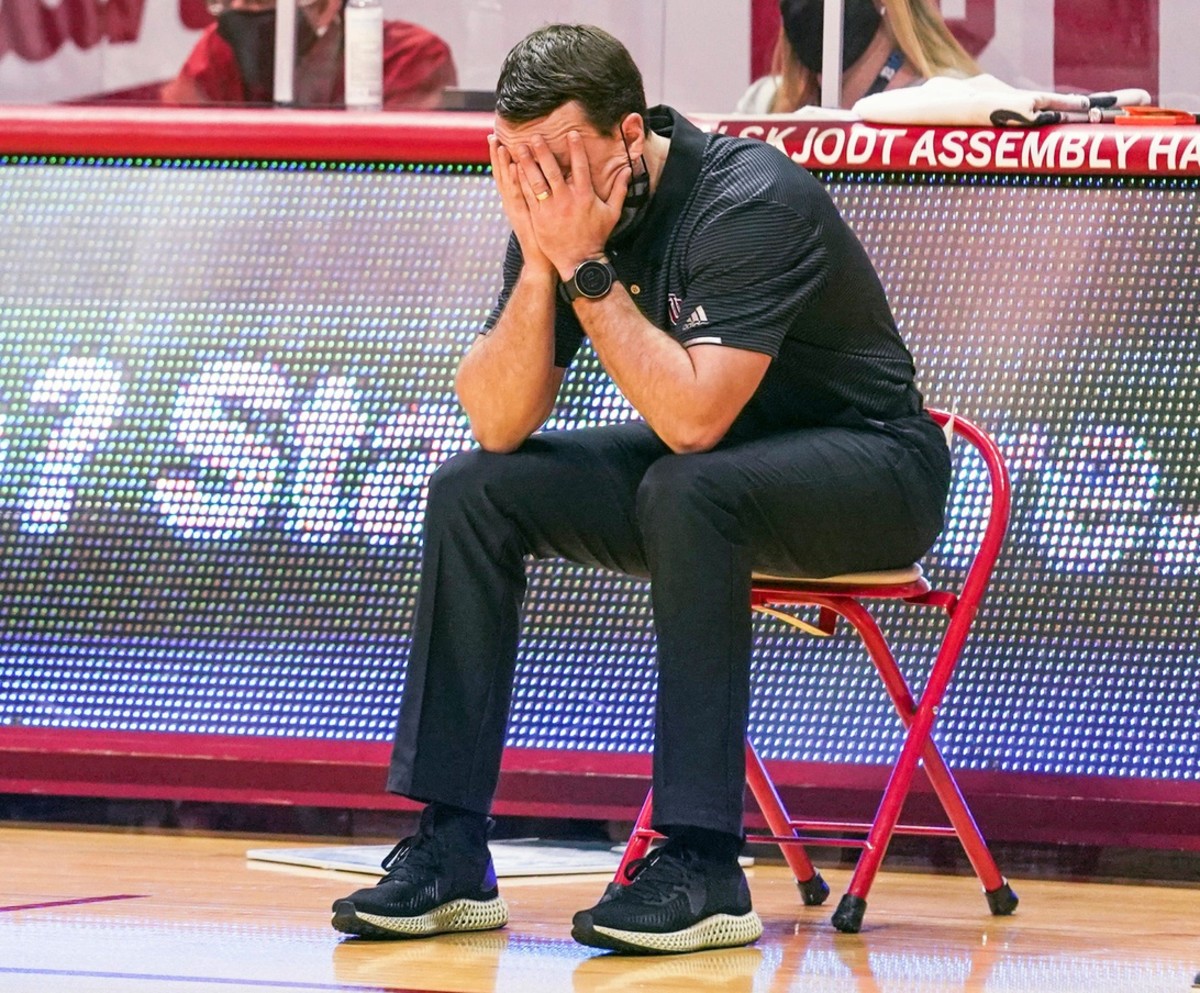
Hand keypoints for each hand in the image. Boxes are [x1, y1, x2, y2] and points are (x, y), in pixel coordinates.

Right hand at [488, 134, 554, 277]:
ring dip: (503, 165)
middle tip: (492, 136)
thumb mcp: (535, 214)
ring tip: (501, 147)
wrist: (540, 263)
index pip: (505, 176)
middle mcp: (512, 205)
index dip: (499, 159)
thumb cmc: (544, 239)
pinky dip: (515, 182)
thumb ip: (535, 197)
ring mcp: (517, 211)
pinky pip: (520, 196)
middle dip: (496, 157)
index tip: (495, 140)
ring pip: (508, 184)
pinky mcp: (525, 218)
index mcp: (514, 202)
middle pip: (502, 177)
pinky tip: (515, 168)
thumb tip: (540, 181)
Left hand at [512, 131, 630, 280]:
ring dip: (527, 162)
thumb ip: (619, 190)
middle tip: (535, 136)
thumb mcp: (612, 213)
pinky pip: (528, 195)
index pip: (580, 166)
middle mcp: (566, 199)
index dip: (576, 148)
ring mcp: (551, 208)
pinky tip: (514, 169)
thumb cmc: (596, 237)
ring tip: (518, 148)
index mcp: (585, 195)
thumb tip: (627, 170)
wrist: (579, 262)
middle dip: (543, 151)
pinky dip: (521, 181)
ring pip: (536, 180)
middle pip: (552, 169)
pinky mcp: (539, 217)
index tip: (571, 133)